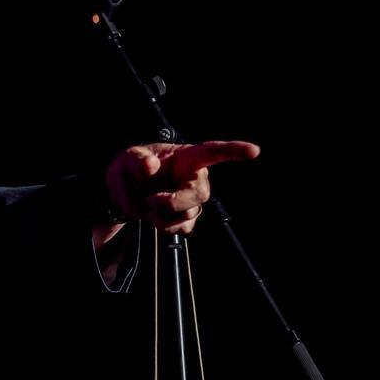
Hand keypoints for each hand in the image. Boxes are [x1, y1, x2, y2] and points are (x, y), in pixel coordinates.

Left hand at [106, 141, 259, 233]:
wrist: (125, 194)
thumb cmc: (131, 169)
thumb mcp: (127, 159)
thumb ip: (137, 160)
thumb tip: (151, 166)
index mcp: (186, 157)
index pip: (213, 151)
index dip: (234, 151)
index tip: (253, 150)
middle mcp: (196, 177)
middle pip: (198, 194)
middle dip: (171, 202)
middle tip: (149, 200)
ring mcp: (194, 199)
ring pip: (188, 214)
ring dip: (162, 216)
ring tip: (148, 205)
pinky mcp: (188, 217)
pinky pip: (184, 228)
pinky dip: (165, 227)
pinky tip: (156, 217)